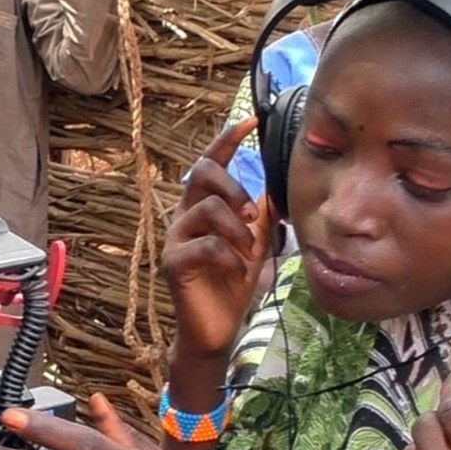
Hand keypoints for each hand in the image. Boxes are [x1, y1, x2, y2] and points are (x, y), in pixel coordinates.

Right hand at [165, 116, 276, 360]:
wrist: (216, 329)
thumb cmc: (232, 285)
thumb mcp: (254, 242)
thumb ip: (260, 214)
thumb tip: (276, 183)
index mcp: (201, 207)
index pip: (209, 163)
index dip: (227, 139)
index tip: (252, 120)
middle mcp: (183, 217)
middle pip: (201, 173)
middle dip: (233, 187)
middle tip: (253, 214)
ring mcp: (175, 239)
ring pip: (206, 209)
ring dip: (237, 229)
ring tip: (248, 253)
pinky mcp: (173, 264)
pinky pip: (205, 246)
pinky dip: (229, 257)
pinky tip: (238, 272)